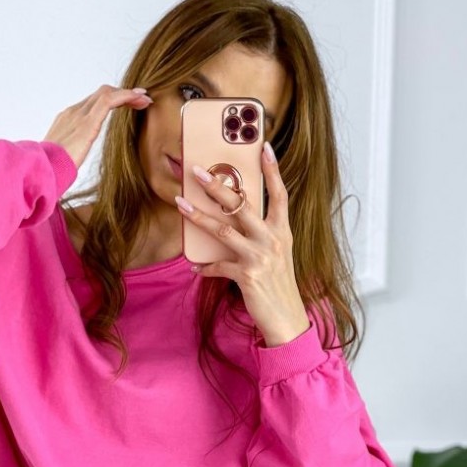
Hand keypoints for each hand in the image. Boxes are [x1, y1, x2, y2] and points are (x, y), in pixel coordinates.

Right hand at [43, 84, 152, 170]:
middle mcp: (73, 112)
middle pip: (101, 94)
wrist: (41, 170)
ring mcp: (79, 115)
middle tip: (141, 100)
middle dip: (123, 95)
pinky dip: (127, 96)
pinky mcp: (87, 122)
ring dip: (129, 94)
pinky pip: (110, 101)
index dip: (111, 101)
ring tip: (145, 99)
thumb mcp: (63, 158)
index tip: (127, 106)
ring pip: (107, 93)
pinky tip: (139, 99)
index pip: (92, 103)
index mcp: (66, 120)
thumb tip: (71, 161)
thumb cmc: (50, 170)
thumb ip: (70, 153)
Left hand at [175, 143, 309, 346]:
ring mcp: (260, 257)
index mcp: (282, 231)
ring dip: (198, 216)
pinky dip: (204, 267)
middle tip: (197, 171)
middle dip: (217, 185)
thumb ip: (261, 235)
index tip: (264, 147)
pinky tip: (194, 266)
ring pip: (222, 229)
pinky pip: (218, 265)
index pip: (279, 194)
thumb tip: (232, 221)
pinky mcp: (247, 276)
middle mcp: (272, 239)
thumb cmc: (278, 286)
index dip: (272, 170)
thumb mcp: (276, 255)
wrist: (287, 319)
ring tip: (179, 203)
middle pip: (241, 204)